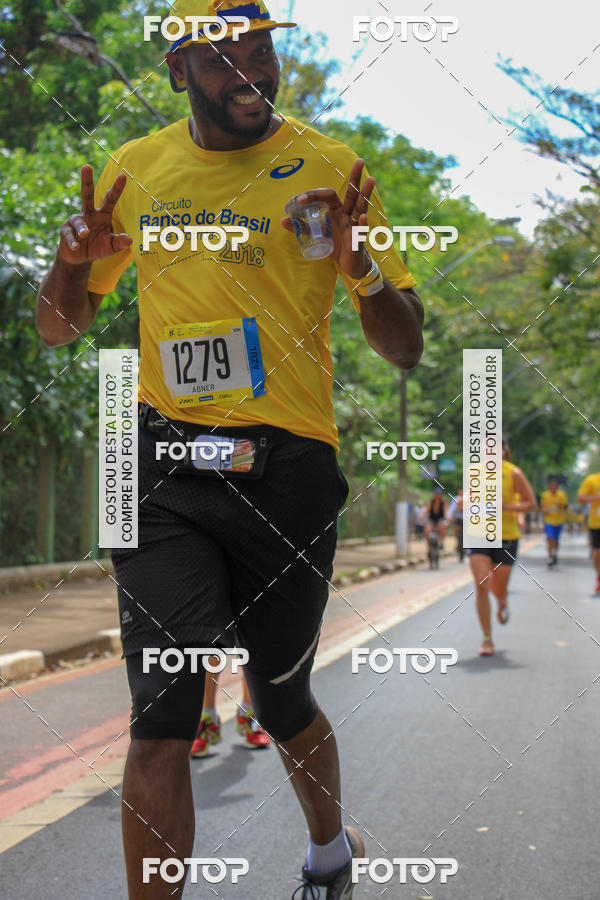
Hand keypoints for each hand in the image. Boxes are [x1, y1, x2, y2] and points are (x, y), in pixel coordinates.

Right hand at [58, 165, 131, 265]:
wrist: (79, 258)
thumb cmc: (97, 248)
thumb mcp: (110, 248)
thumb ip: (119, 243)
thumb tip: (129, 239)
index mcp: (102, 215)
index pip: (110, 200)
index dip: (117, 188)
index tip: (123, 175)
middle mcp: (89, 214)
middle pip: (87, 195)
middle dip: (86, 181)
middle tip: (86, 166)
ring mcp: (76, 221)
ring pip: (78, 220)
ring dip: (82, 227)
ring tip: (85, 234)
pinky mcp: (65, 230)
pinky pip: (69, 234)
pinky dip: (73, 241)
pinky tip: (76, 247)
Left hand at [281, 158, 374, 278]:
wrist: (350, 266)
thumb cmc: (335, 246)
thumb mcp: (317, 234)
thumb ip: (301, 227)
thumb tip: (283, 220)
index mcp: (337, 211)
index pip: (328, 195)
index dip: (314, 194)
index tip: (299, 199)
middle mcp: (348, 215)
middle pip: (352, 193)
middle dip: (355, 177)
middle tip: (359, 160)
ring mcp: (355, 226)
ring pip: (361, 207)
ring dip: (365, 194)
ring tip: (371, 180)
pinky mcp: (358, 240)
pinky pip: (361, 230)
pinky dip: (362, 224)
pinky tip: (363, 217)